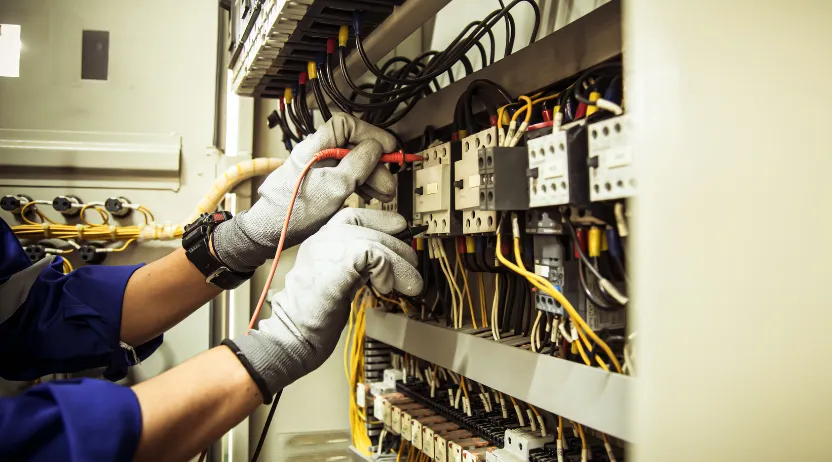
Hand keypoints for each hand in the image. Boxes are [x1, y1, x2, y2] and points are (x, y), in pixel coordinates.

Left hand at [212, 113, 396, 271]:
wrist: (269, 234)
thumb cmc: (291, 213)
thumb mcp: (332, 187)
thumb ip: (356, 165)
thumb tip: (375, 148)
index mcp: (314, 147)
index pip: (347, 126)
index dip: (370, 134)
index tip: (388, 148)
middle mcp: (316, 155)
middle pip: (353, 148)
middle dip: (375, 164)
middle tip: (389, 182)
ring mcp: (318, 171)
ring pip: (352, 165)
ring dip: (372, 177)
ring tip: (385, 194)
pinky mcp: (321, 186)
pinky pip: (346, 179)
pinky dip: (361, 186)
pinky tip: (370, 197)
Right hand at [228, 208, 422, 394]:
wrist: (294, 335)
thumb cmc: (314, 317)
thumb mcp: (339, 281)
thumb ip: (356, 266)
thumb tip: (387, 261)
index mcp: (320, 241)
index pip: (353, 216)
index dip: (380, 220)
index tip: (401, 228)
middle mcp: (321, 239)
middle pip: (369, 226)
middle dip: (398, 246)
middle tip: (412, 268)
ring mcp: (327, 248)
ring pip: (376, 241)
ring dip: (400, 264)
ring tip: (410, 284)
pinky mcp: (338, 262)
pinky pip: (375, 255)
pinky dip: (388, 271)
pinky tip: (386, 288)